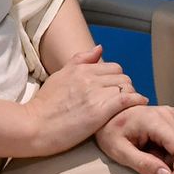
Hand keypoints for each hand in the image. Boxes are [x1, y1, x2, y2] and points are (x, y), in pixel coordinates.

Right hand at [22, 45, 146, 155]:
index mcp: (80, 68)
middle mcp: (88, 77)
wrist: (33, 125)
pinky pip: (126, 99)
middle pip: (122, 76)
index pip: (112, 67)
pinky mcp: (99, 110)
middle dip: (125, 87)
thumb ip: (80, 60)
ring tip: (128, 106)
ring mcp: (94, 93)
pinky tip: (140, 104)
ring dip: (130, 95)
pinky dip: (136, 100)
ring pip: (126, 86)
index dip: (117, 79)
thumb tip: (100, 48)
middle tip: (124, 100)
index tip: (116, 90)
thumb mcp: (59, 76)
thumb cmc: (44, 105)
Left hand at [95, 104, 173, 173]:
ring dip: (170, 161)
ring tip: (147, 155)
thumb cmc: (108, 131)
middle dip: (173, 168)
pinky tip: (152, 150)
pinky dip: (169, 154)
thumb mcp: (118, 151)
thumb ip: (143, 164)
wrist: (105, 114)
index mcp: (154, 119)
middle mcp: (167, 114)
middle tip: (150, 169)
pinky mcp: (172, 119)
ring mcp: (171, 115)